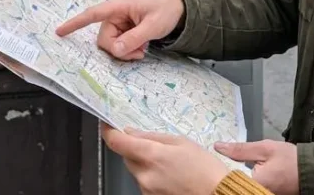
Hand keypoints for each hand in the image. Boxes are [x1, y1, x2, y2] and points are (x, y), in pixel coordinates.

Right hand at [55, 0, 183, 59]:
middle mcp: (116, 13)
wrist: (179, 6)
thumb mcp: (153, 25)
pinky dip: (129, 48)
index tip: (60, 32)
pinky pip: (119, 43)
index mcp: (119, 6)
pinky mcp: (125, 28)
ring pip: (112, 43)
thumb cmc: (167, 9)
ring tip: (143, 47)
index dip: (75, 23)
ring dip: (126, 50)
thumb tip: (117, 49)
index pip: (93, 14)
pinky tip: (142, 45)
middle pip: (104, 38)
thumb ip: (134, 38)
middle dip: (119, 50)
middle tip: (138, 52)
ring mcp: (120, 21)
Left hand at [102, 125, 229, 194]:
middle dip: (135, 149)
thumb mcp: (181, 142)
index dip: (108, 132)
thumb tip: (131, 133)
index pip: (117, 143)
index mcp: (151, 156)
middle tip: (155, 147)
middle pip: (127, 157)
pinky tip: (171, 176)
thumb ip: (153, 137)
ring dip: (146, 164)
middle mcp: (144, 176)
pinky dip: (153, 177)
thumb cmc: (205, 168)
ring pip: (137, 171)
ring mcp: (147, 190)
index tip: (108, 125)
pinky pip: (145, 183)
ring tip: (171, 165)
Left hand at [215, 140, 298, 194]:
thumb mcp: (265, 149)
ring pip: (242, 187)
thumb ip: (241, 150)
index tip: (215, 162)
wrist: (313, 171)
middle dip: (228, 175)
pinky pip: (250, 189)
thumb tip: (218, 146)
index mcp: (253, 185)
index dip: (220, 170)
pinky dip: (246, 183)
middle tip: (223, 163)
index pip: (227, 180)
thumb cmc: (289, 159)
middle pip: (234, 185)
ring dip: (237, 179)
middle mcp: (255, 194)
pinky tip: (245, 174)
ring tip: (232, 167)